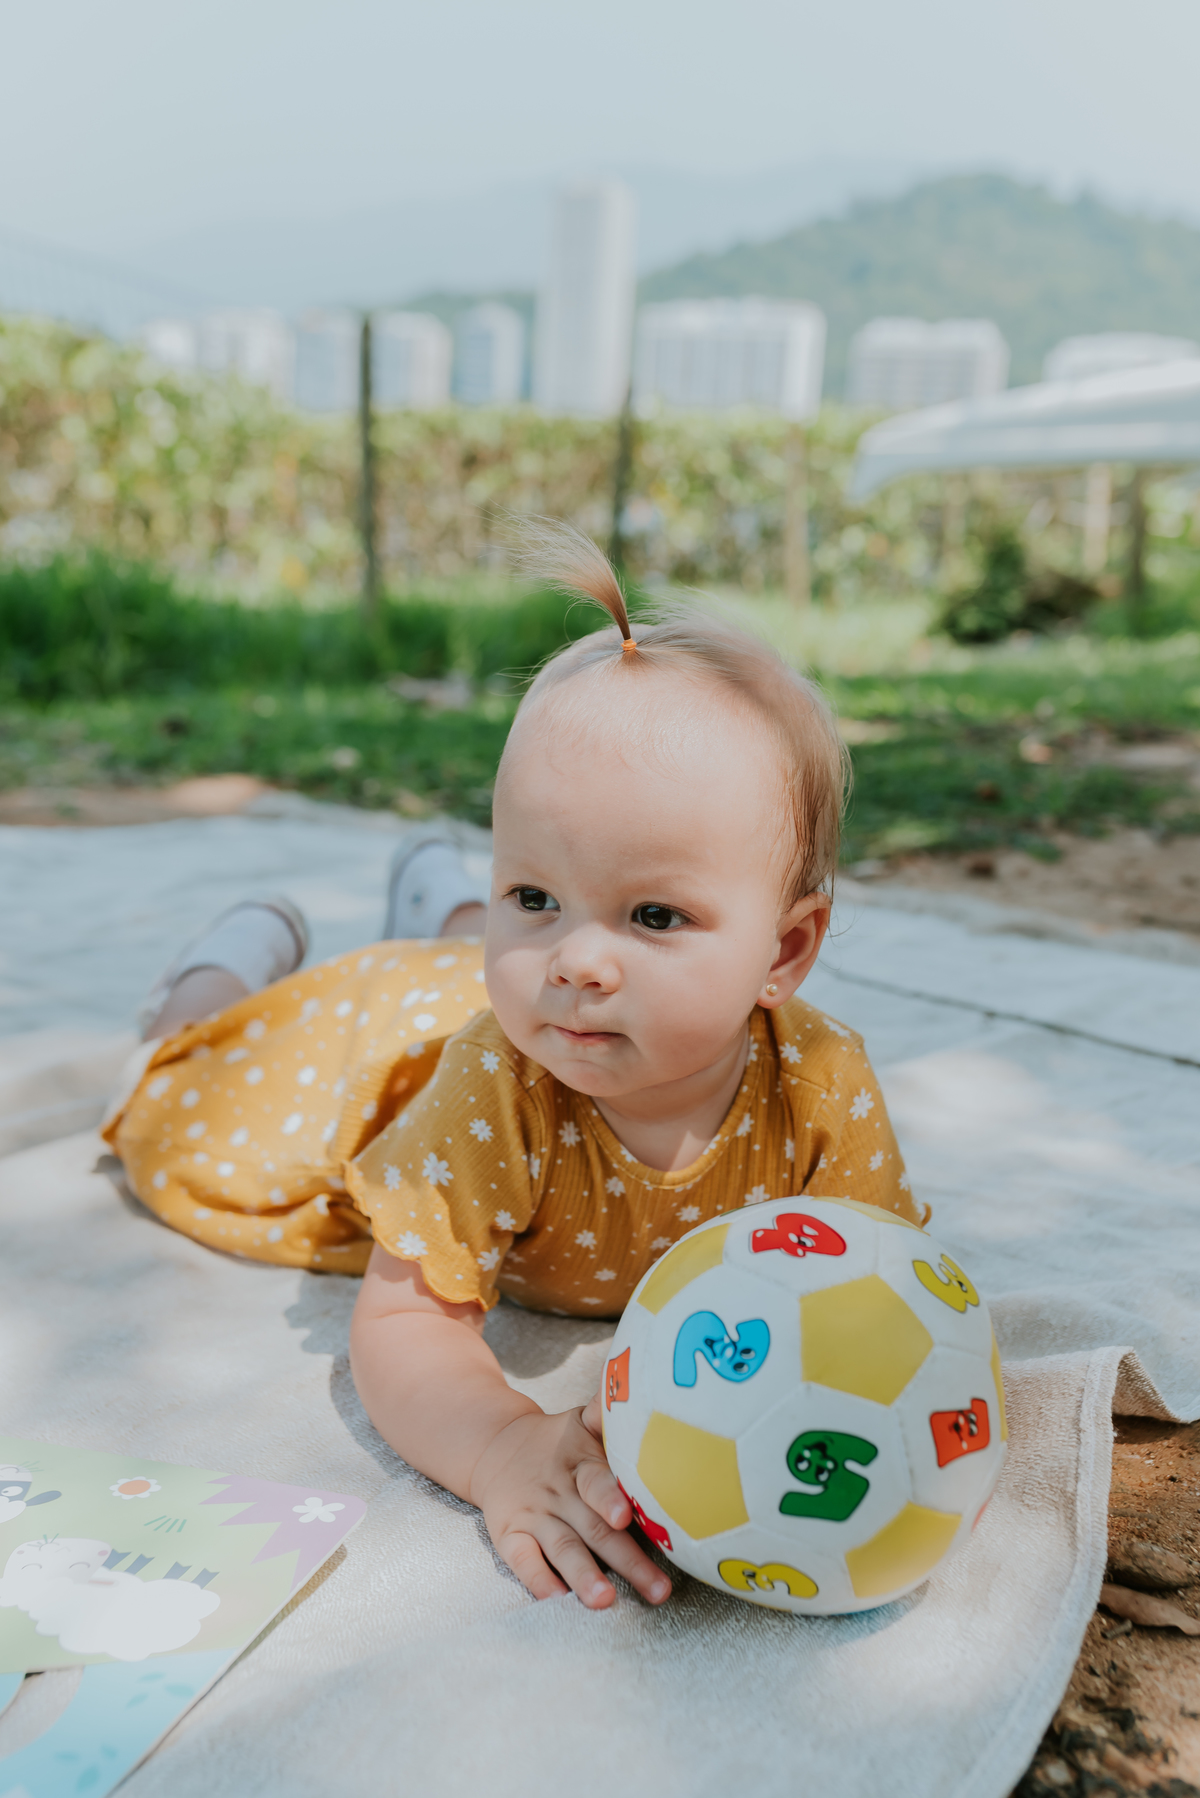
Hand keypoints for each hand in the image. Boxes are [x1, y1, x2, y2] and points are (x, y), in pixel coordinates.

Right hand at [468, 1403, 672, 1609]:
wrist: (496, 1445)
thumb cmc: (559, 1442)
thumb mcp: (581, 1422)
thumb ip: (607, 1416)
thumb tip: (636, 1388)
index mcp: (579, 1462)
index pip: (595, 1480)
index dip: (609, 1497)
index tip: (626, 1515)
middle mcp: (557, 1491)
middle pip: (592, 1527)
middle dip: (626, 1559)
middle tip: (656, 1587)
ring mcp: (533, 1515)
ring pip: (561, 1548)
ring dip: (584, 1577)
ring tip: (605, 1601)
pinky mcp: (510, 1534)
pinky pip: (522, 1560)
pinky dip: (538, 1581)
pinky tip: (556, 1601)